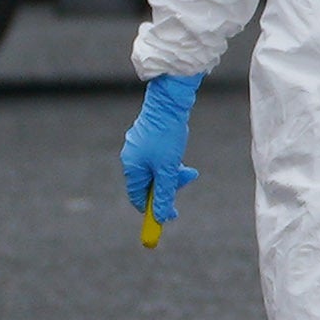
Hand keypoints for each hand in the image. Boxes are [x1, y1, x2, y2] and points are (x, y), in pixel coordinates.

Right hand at [118, 74, 198, 222]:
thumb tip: (162, 217)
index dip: (154, 208)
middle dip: (170, 184)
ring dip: (173, 171)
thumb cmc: (166, 135)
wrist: (169, 101)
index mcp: (131, 167)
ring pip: (157, 169)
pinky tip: (179, 149)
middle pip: (150, 183)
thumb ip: (165, 194)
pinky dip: (170, 159)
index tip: (170, 214)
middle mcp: (131, 157)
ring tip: (188, 166)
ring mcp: (138, 146)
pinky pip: (158, 156)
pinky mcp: (147, 136)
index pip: (138, 197)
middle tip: (188, 177)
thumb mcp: (168, 169)